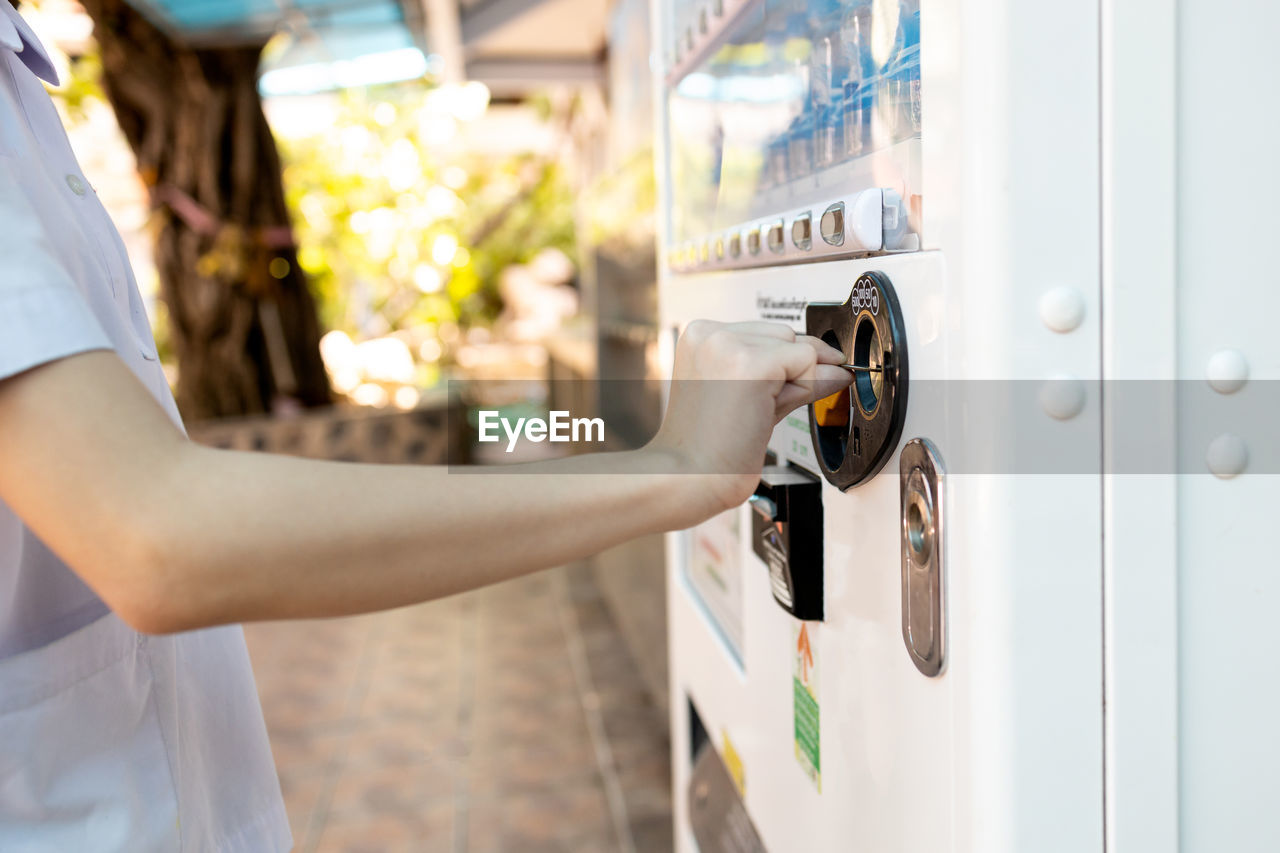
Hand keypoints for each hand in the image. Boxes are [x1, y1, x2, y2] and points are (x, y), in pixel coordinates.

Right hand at [647, 320, 851, 519]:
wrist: (689, 477)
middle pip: (786, 334)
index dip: (784, 363)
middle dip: (791, 371)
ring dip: (796, 381)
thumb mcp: (751, 398)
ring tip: (756, 411)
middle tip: (762, 408)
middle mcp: (711, 333)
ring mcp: (729, 344)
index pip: (767, 333)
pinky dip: (803, 388)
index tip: (783, 386)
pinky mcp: (752, 362)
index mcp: (701, 336)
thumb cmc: (711, 448)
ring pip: (799, 346)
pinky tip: (767, 410)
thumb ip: (789, 378)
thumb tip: (836, 368)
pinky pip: (807, 362)